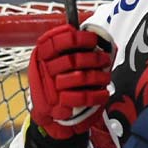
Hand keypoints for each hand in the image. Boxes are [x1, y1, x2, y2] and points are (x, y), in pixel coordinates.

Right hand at [27, 24, 109, 138]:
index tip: (92, 39)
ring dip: (98, 76)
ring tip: (106, 76)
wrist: (48, 111)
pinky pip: (82, 97)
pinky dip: (97, 95)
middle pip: (72, 59)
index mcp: (42, 55)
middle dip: (94, 58)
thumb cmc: (56, 82)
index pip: (57, 41)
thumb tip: (95, 37)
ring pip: (80, 77)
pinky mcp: (60, 104)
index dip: (78, 38)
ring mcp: (51, 87)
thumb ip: (70, 48)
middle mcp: (44, 70)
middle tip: (105, 59)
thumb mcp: (55, 61)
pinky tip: (103, 93)